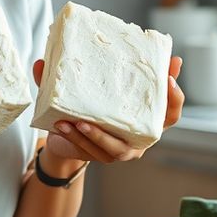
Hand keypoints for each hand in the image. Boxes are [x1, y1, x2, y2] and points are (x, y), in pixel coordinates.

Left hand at [33, 56, 184, 163]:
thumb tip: (41, 59)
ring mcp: (120, 152)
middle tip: (117, 106)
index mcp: (144, 118)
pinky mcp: (98, 157)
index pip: (171, 112)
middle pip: (150, 135)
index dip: (175, 98)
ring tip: (79, 122)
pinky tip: (63, 125)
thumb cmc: (84, 108)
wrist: (63, 138)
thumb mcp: (85, 88)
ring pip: (113, 147)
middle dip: (130, 122)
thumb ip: (70, 74)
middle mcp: (137, 138)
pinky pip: (89, 151)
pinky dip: (76, 139)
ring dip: (96, 135)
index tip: (170, 78)